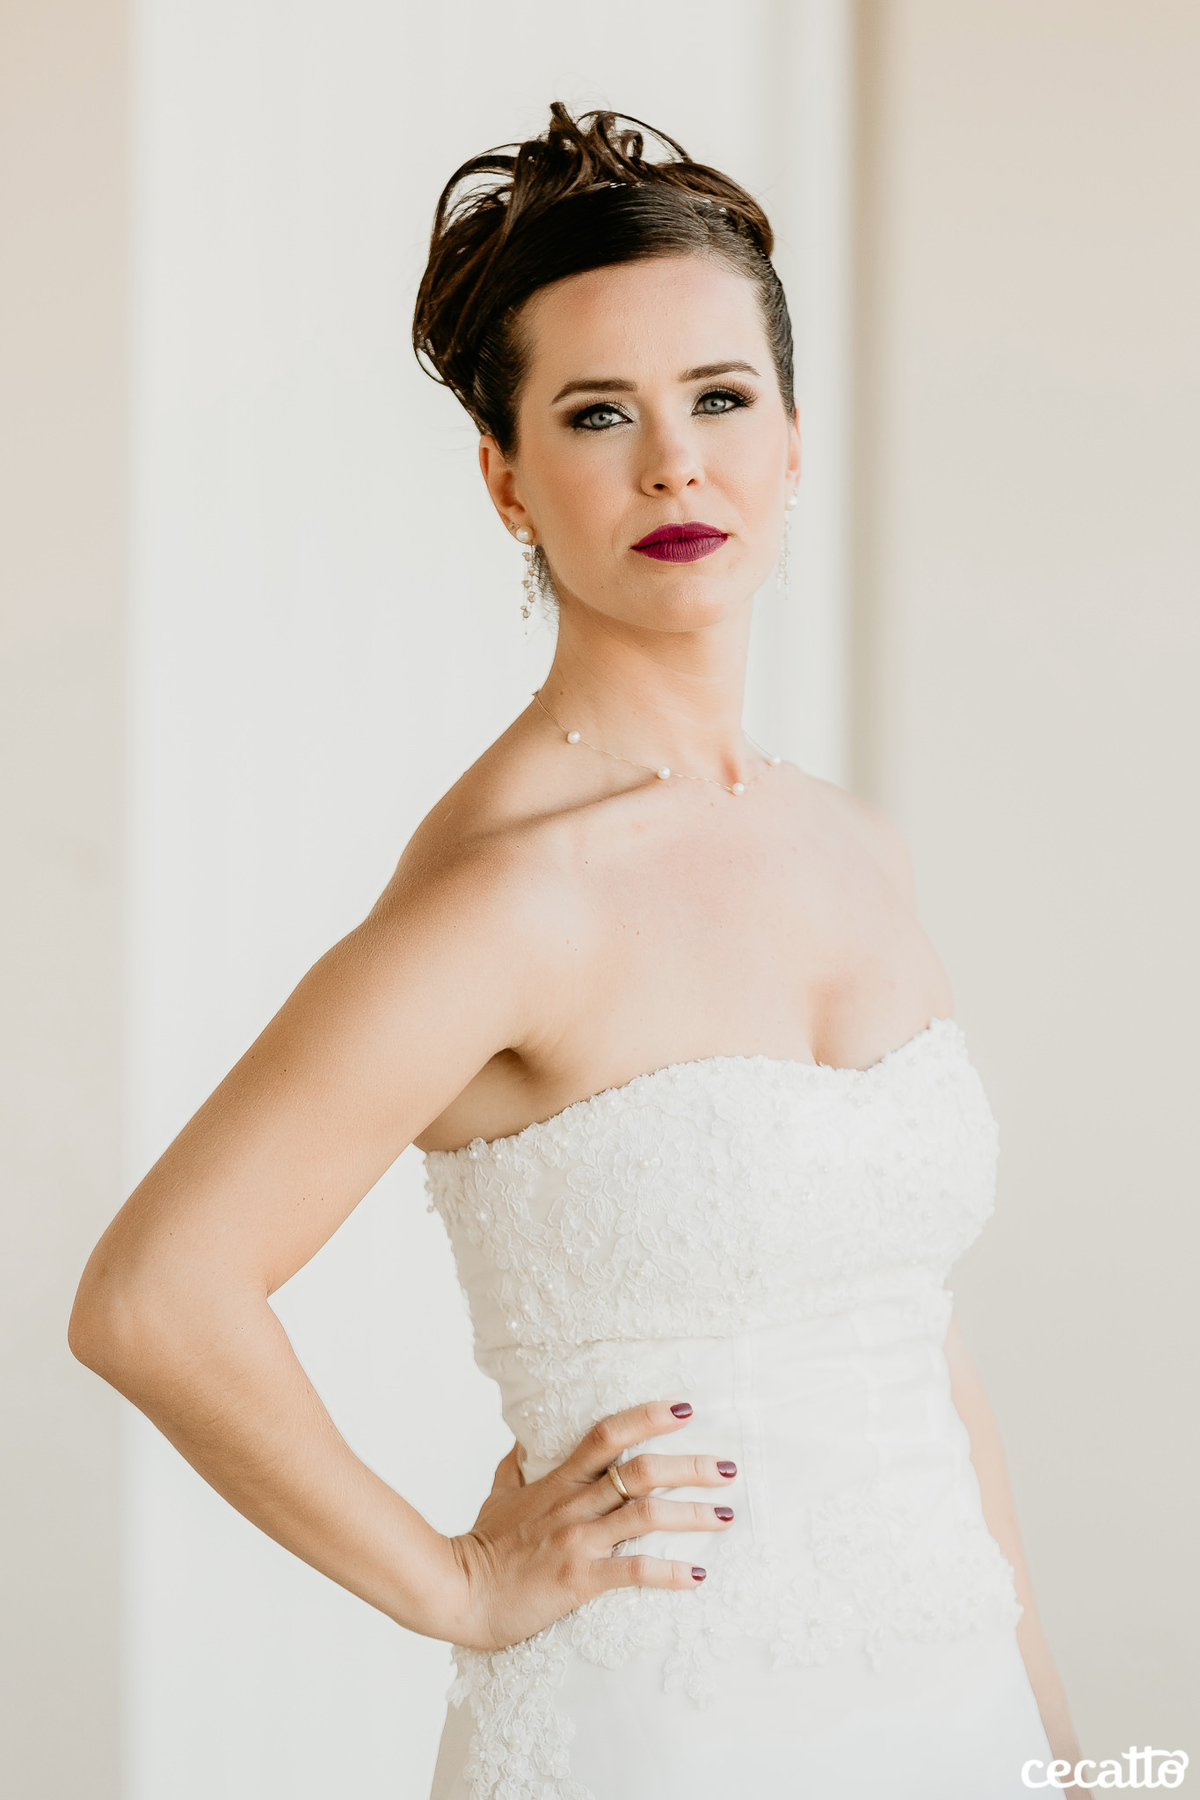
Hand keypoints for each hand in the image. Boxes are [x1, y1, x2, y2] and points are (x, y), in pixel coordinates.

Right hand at [446, 1401, 736, 1651]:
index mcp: (558, 1480)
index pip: (608, 1434)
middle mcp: (574, 1504)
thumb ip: (518, 1465)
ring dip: (693, 1515)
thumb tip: (525, 1438)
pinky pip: (633, 1571)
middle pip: (642, 1471)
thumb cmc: (482, 1545)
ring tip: (726, 1516)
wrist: (456, 1593)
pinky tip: (698, 1576)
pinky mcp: (579, 1579)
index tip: (685, 1406)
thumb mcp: (499, 1493)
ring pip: (647, 1516)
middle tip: (728, 1467)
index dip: (648, 1416)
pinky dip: (670, 1573)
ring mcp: (578, 1541)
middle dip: (691, 1466)